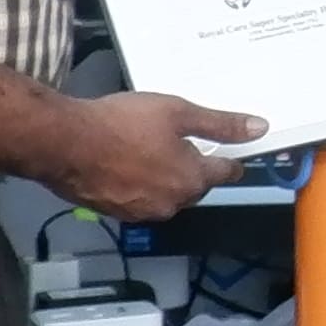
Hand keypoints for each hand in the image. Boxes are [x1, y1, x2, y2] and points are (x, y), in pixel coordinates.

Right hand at [58, 89, 267, 220]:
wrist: (64, 143)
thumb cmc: (124, 123)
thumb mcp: (178, 113)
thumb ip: (220, 125)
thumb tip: (261, 128)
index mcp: (192, 180)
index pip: (225, 173)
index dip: (231, 161)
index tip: (233, 154)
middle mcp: (172, 203)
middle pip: (195, 187)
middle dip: (194, 169)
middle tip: (183, 144)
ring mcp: (142, 212)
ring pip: (166, 195)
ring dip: (165, 178)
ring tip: (151, 152)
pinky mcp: (115, 212)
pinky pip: (139, 199)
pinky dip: (140, 185)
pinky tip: (126, 165)